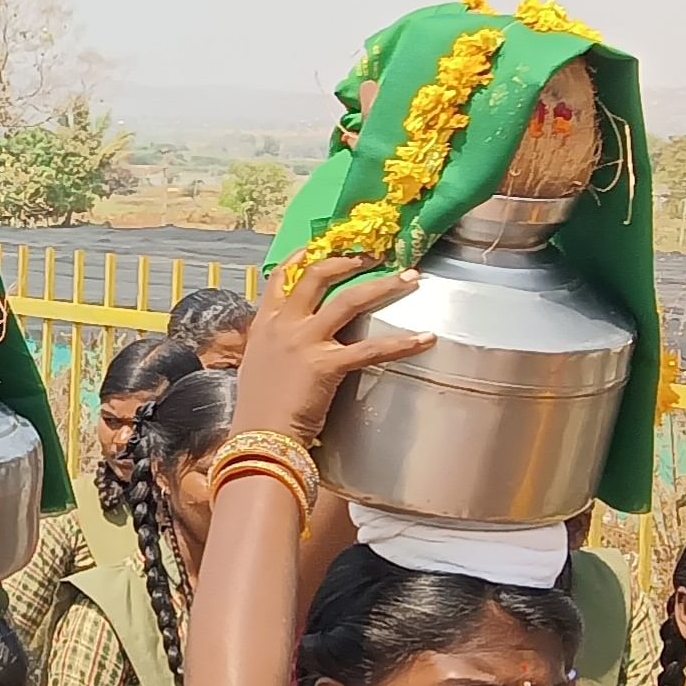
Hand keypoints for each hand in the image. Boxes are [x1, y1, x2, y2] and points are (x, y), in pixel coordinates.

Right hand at [231, 254, 431, 443]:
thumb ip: (273, 349)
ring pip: (348, 301)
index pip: (281, 280)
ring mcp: (305, 342)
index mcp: (265, 326)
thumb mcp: (258, 369)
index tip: (319, 247)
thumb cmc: (258, 411)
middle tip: (375, 257)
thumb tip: (287, 345)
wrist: (259, 438)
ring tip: (410, 279)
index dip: (301, 259)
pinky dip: (403, 343)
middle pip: (318, 277)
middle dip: (349, 261)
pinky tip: (426, 338)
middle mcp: (284, 326)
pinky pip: (372, 349)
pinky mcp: (326, 364)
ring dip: (383, 286)